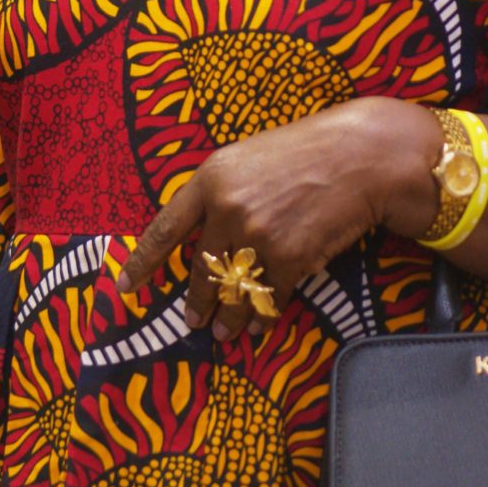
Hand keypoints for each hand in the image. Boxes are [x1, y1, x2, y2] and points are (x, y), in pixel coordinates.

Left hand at [116, 97, 439, 340]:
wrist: (360, 157)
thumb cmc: (304, 153)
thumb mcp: (245, 159)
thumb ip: (219, 193)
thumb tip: (202, 235)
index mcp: (209, 180)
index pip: (164, 229)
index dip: (143, 262)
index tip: (126, 287)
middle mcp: (227, 209)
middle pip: (200, 267)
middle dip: (195, 300)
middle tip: (191, 320)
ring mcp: (258, 235)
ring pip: (233, 289)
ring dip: (228, 317)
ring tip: (223, 333)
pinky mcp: (290, 257)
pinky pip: (268, 296)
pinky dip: (261, 315)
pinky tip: (257, 325)